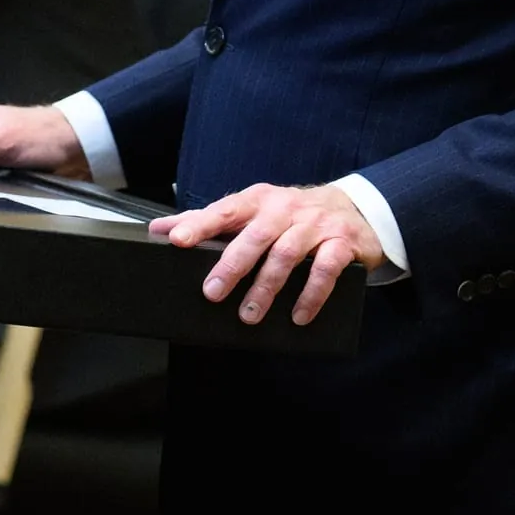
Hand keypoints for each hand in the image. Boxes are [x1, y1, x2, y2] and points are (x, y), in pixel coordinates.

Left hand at [149, 184, 385, 326]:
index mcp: (258, 200)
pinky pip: (325, 269)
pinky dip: (311, 294)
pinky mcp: (342, 243)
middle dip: (232, 265)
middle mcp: (285, 209)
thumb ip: (207, 221)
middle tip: (212, 293)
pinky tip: (298, 315)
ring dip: (267, 287)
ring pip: (287, 254)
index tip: (177, 240)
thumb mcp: (251, 211)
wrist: (354, 210)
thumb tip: (159, 229)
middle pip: (255, 235)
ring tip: (249, 314)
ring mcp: (315, 224)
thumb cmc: (291, 215)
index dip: (200, 223)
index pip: (224, 210)